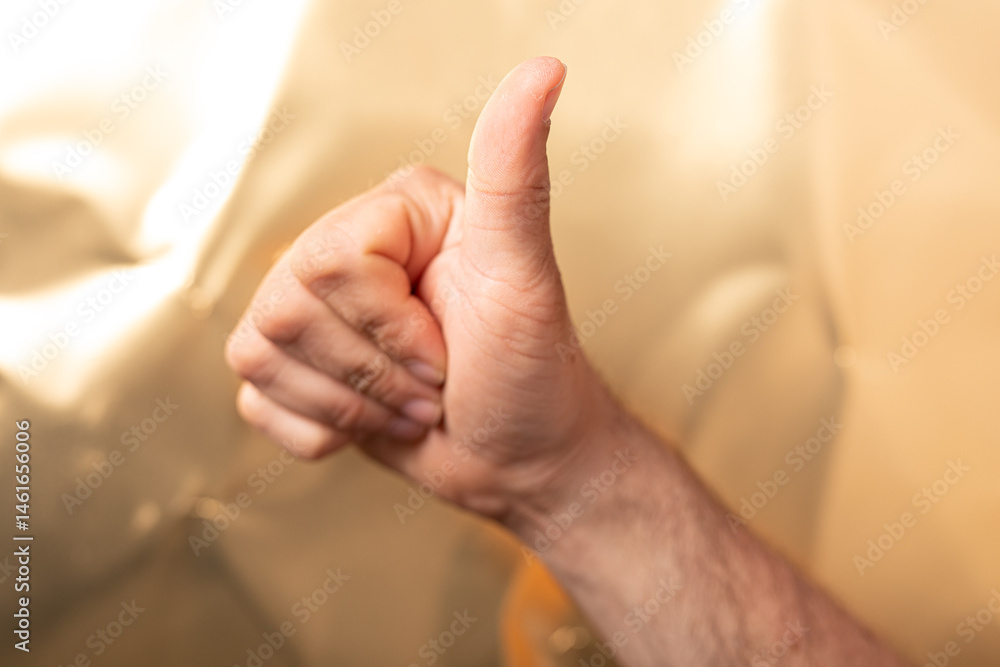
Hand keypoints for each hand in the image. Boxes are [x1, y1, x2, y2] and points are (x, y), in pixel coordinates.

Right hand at [226, 57, 616, 522]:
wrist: (522, 461)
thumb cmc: (532, 371)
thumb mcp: (524, 273)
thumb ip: (515, 174)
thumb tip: (544, 71)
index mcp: (391, 214)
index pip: (331, 261)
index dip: (388, 325)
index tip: (447, 350)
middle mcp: (342, 252)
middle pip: (284, 309)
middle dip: (372, 373)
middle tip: (434, 383)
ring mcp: (311, 313)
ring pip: (259, 355)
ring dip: (350, 407)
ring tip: (410, 404)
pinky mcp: (293, 369)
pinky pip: (255, 402)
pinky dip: (322, 432)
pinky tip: (373, 424)